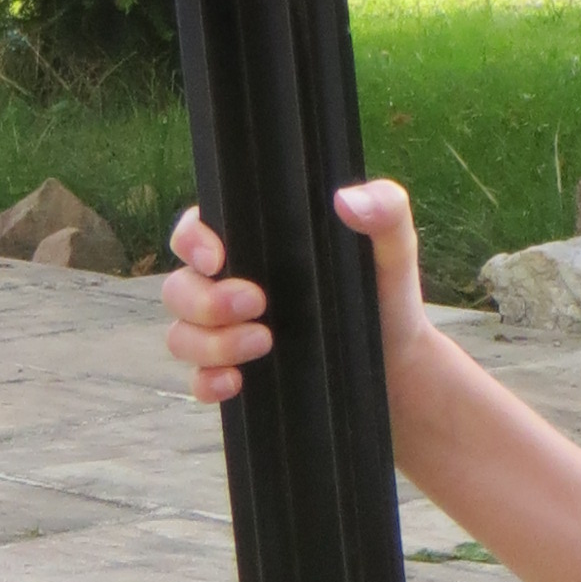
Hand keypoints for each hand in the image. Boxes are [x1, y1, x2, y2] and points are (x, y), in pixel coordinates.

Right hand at [164, 181, 432, 405]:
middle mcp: (230, 285)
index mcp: (255, 245)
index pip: (196, 231)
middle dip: (205, 299)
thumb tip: (346, 199)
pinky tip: (235, 382)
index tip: (217, 259)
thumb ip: (385, 211)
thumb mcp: (393, 249)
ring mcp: (227, 332)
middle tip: (257, 304)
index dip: (192, 241)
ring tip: (264, 342)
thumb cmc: (384, 292)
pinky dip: (207, 382)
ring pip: (181, 335)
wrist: (399, 361)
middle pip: (179, 287)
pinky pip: (197, 380)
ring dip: (209, 342)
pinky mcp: (236, 373)